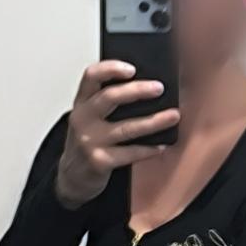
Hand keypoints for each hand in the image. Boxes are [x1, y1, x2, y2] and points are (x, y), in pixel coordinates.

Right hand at [55, 59, 180, 208]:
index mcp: (81, 103)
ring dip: (153, 121)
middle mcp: (82, 120)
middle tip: (159, 88)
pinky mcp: (99, 162)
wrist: (72, 177)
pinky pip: (130, 153)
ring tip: (173, 116)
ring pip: (126, 127)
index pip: (91, 76)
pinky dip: (148, 150)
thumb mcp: (90, 118)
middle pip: (109, 97)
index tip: (132, 68)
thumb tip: (147, 89)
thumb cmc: (88, 142)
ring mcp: (90, 141)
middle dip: (137, 91)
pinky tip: (161, 146)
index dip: (111, 68)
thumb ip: (108, 103)